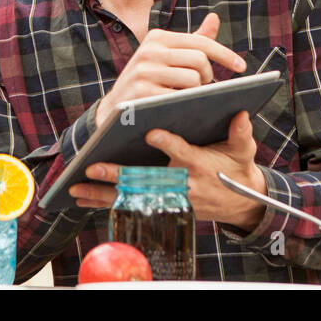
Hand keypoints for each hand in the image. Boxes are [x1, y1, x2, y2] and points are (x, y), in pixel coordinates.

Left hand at [70, 113, 267, 230]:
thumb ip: (241, 134)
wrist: (240, 202)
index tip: (150, 132)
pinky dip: (107, 203)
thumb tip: (242, 114)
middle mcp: (182, 184)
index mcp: (200, 165)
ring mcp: (170, 198)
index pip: (181, 152)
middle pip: (147, 179)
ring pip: (133, 197)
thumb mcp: (243, 151)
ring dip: (104, 194)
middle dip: (119, 174)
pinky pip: (132, 206)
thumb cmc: (237, 168)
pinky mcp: (162, 206)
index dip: (167, 143)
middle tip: (94, 167)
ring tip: (77, 188)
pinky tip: (84, 198)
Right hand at [94, 12, 245, 129]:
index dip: (225, 54)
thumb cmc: (149, 81)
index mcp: (158, 37)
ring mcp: (143, 71)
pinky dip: (184, 105)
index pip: (200, 42)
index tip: (242, 67)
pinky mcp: (140, 93)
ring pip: (192, 80)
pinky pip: (178, 98)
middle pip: (199, 61)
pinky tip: (180, 108)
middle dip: (208, 78)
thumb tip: (215, 17)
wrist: (114, 109)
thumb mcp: (168, 57)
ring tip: (188, 97)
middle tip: (202, 88)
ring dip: (197, 93)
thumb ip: (194, 40)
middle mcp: (149, 50)